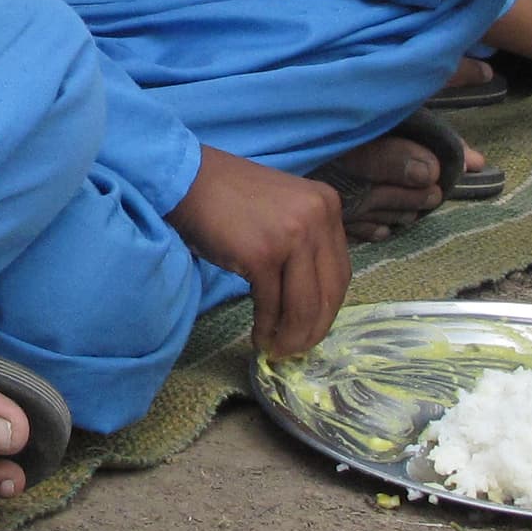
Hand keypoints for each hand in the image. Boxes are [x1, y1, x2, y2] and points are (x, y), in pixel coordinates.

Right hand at [171, 147, 348, 358]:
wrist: (190, 181)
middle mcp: (317, 218)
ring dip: (291, 337)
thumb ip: (306, 242)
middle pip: (329, 292)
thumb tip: (311, 302)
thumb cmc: (231, 200)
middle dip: (314, 330)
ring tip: (277, 349)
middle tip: (297, 350)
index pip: (341, 272)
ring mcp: (291, 235)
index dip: (329, 309)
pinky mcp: (262, 254)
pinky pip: (272, 305)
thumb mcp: (285, 210)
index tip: (313, 329)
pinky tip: (259, 336)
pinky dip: (266, 328)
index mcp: (327, 205)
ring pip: (304, 305)